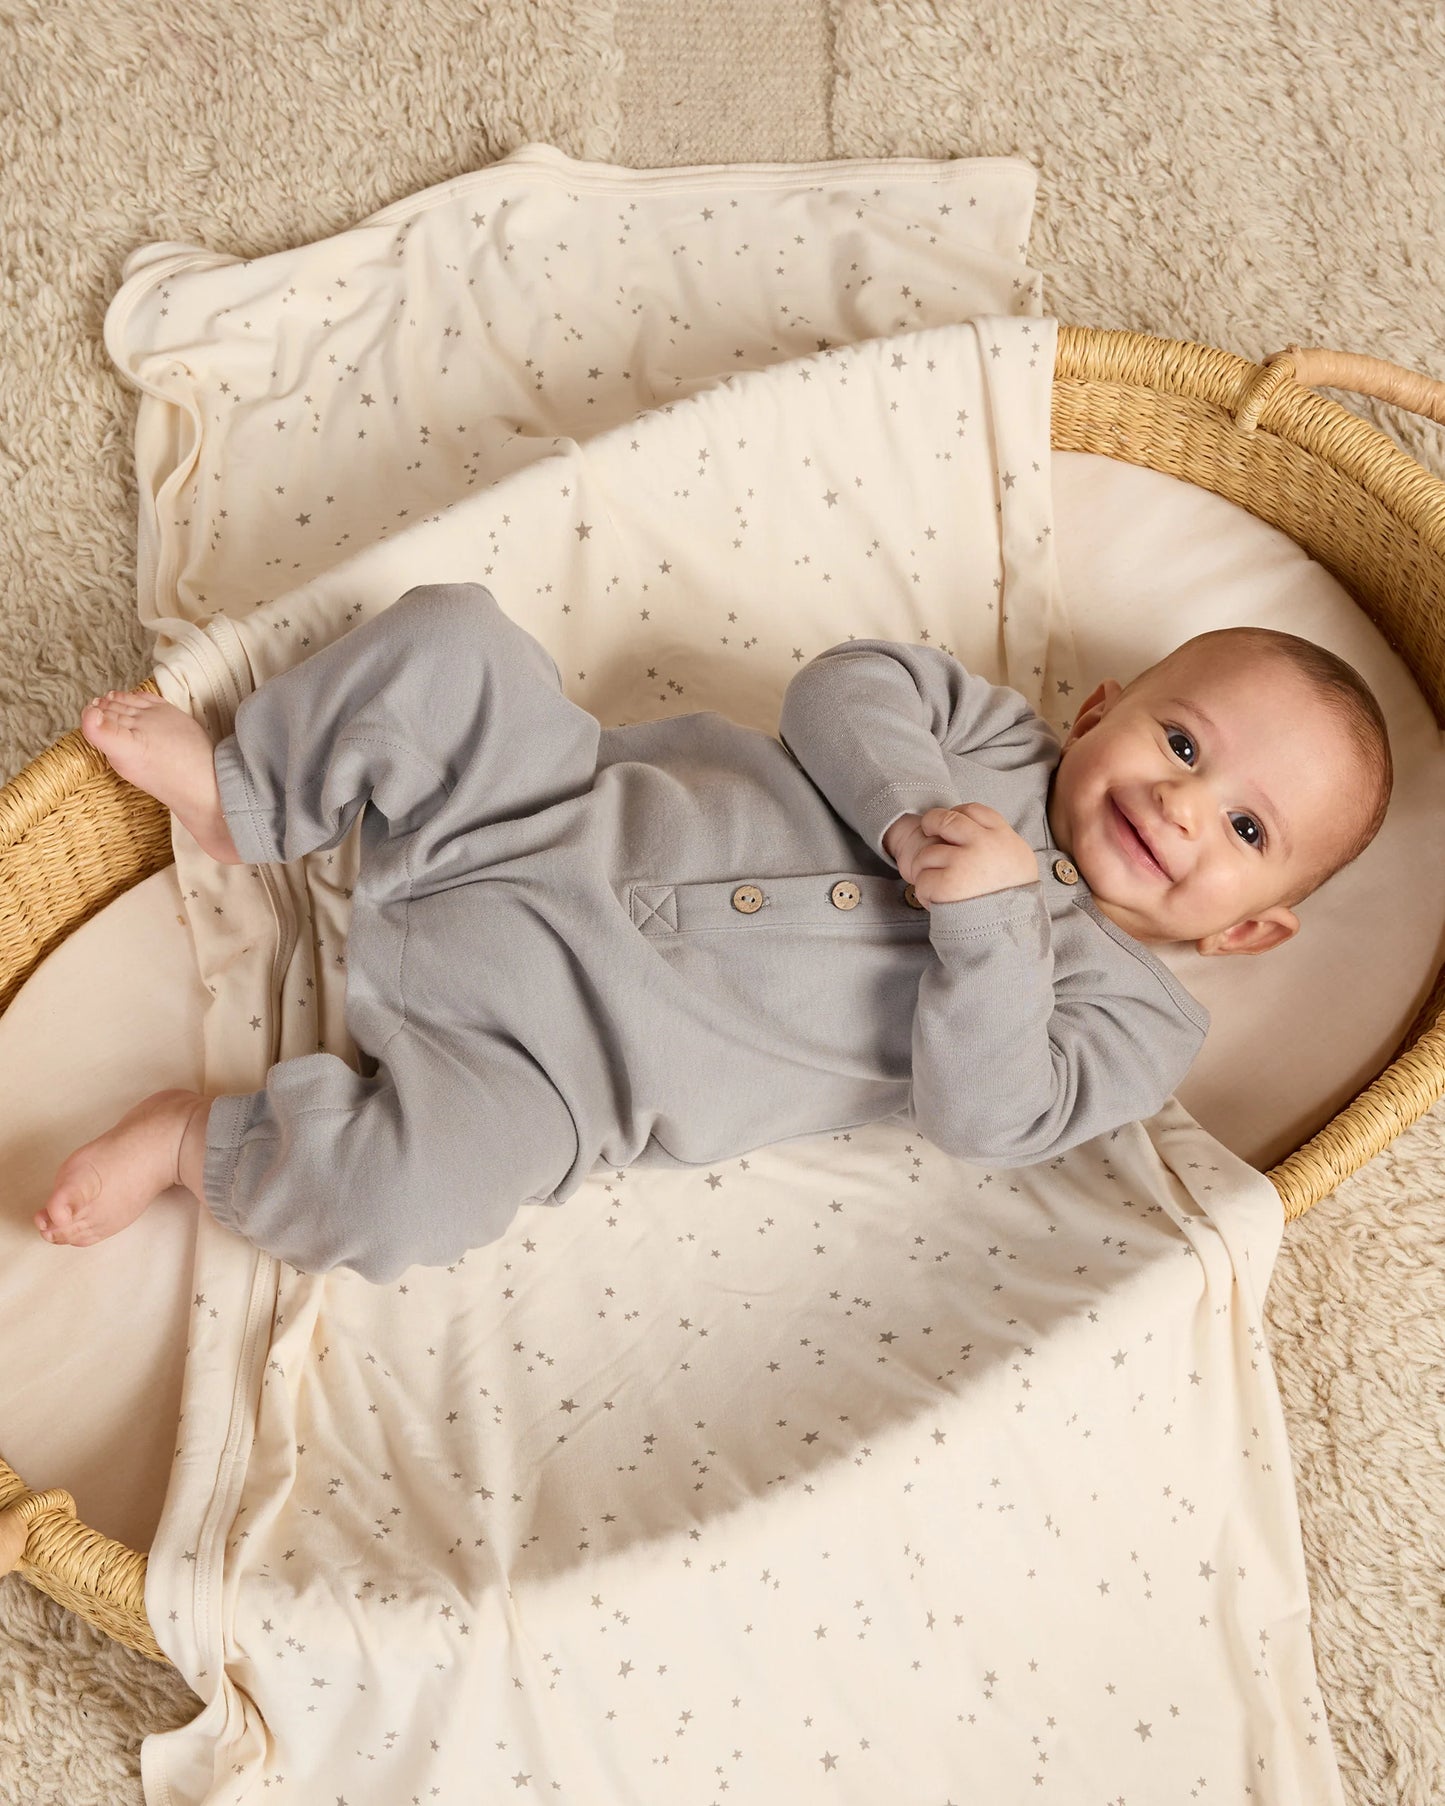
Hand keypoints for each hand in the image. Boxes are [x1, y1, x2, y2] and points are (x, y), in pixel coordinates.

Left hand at [886, 805, 1037, 906]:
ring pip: (927, 853)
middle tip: (927, 834)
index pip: (973, 810)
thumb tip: (979, 834)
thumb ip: (1000, 845)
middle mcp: (984, 844)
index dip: (956, 814)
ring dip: (925, 870)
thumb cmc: (1017, 903)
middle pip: (945, 819)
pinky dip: (924, 893)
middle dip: (930, 823)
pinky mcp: (947, 884)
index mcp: (1004, 837)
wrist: (1014, 934)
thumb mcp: (1020, 863)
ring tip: (938, 887)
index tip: (951, 828)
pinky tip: (937, 903)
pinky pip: (922, 880)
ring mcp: (964, 862)